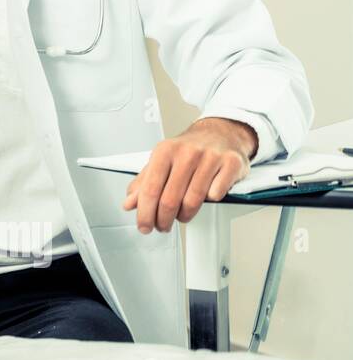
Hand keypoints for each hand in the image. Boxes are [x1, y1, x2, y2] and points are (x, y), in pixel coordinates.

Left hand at [120, 117, 256, 230]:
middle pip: (170, 199)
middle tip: (163, 226)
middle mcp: (187, 152)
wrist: (220, 133)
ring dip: (185, 216)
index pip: (150, 190)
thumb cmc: (188, 150)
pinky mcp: (231, 163)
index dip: (145, 213)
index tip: (144, 226)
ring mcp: (210, 157)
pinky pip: (216, 195)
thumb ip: (144, 182)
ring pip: (193, 201)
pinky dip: (210, 202)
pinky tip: (206, 197)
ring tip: (182, 216)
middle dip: (164, 220)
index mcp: (165, 151)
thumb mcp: (161, 161)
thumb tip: (129, 203)